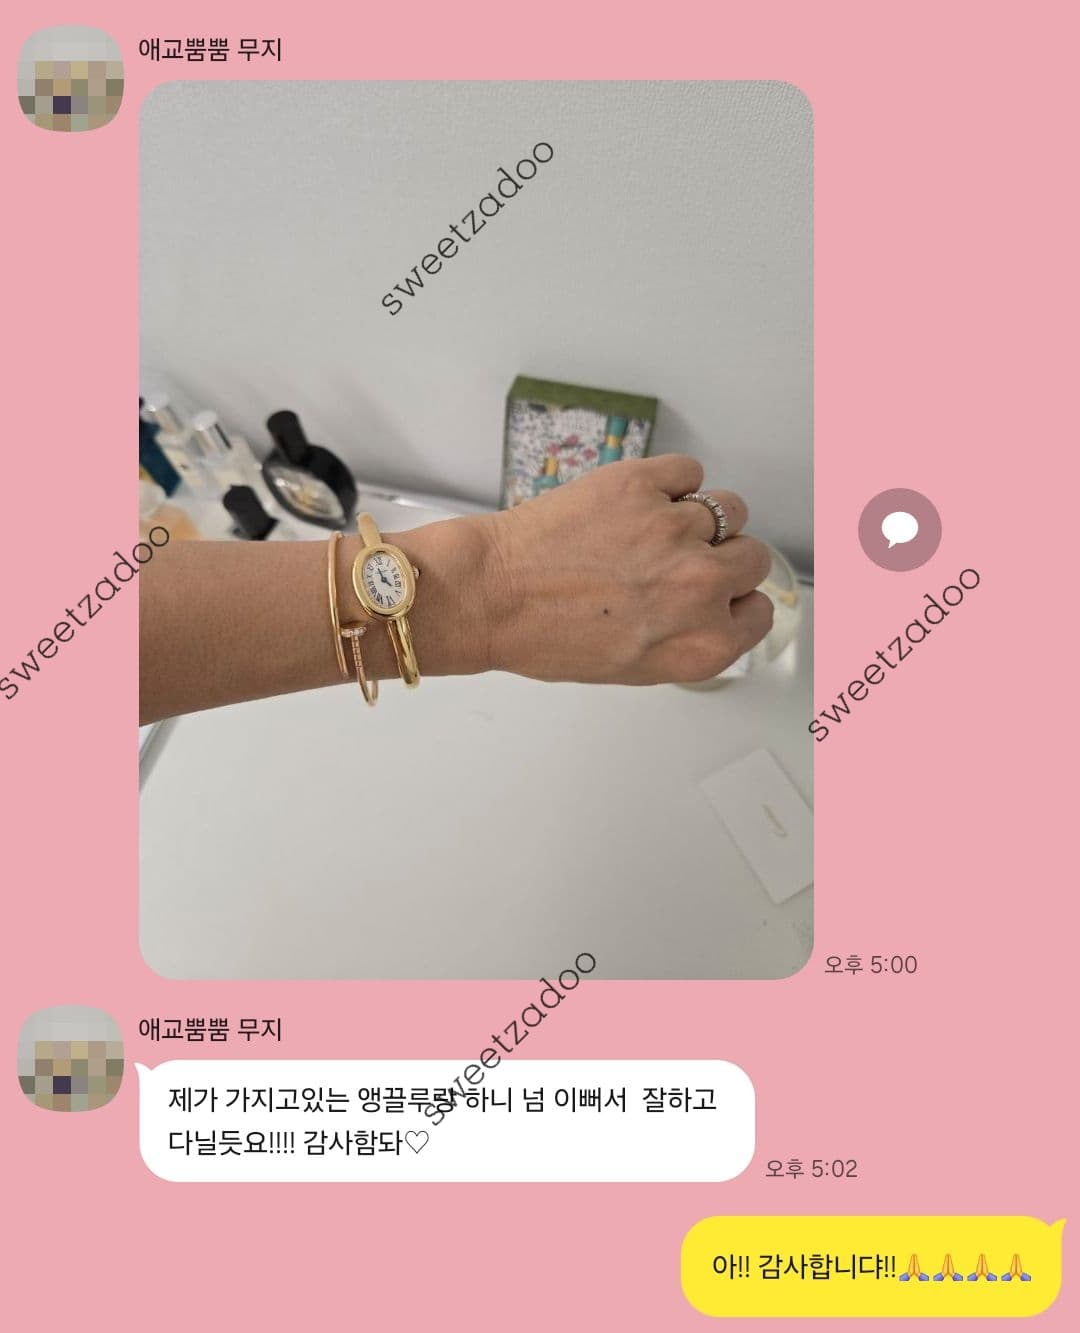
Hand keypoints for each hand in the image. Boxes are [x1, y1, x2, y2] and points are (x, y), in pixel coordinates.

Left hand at [478, 454, 772, 683]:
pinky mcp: (644, 485)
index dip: (736, 598)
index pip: (759, 610)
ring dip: (697, 515)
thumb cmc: (543, 636)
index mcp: (701, 644)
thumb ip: (684, 638)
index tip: (717, 591)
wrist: (491, 594)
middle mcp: (699, 589)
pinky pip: (688, 471)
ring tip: (654, 526)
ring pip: (727, 508)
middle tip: (679, 557)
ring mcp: (675, 532)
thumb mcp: (631, 665)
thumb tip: (708, 607)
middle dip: (722, 555)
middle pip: (752, 555)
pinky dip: (670, 480)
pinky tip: (638, 499)